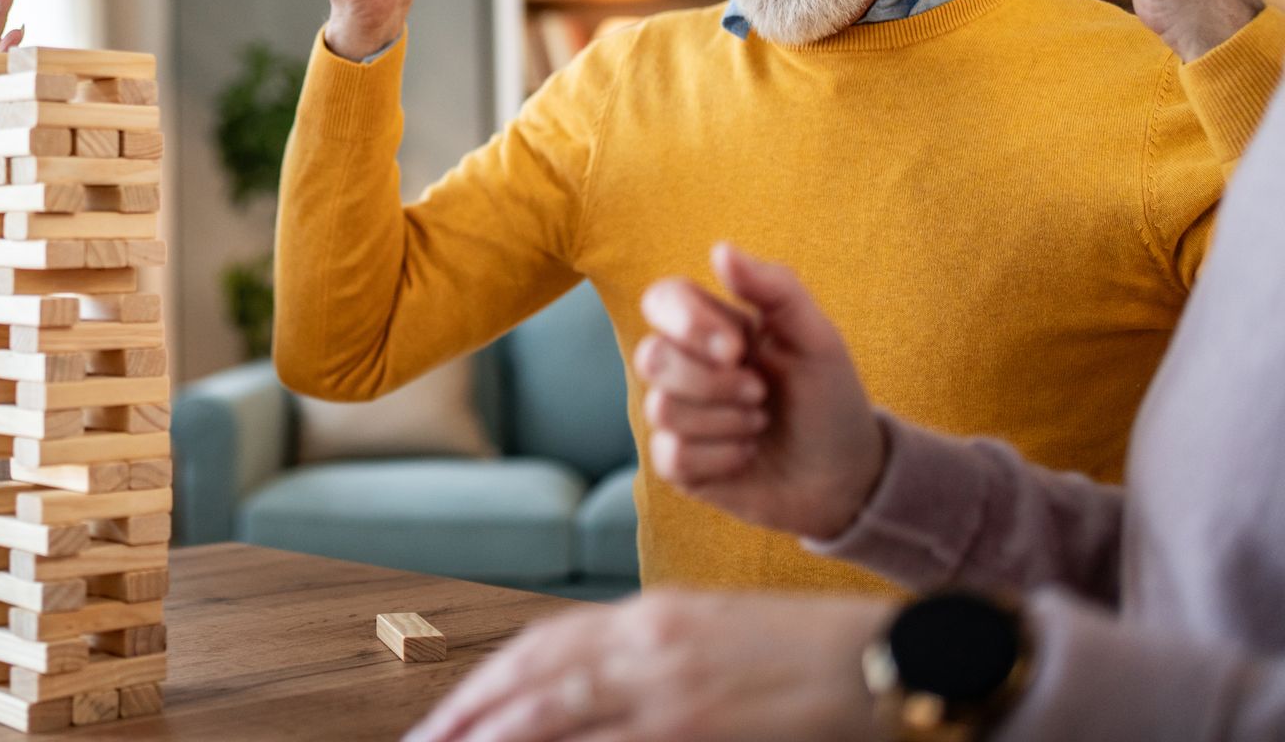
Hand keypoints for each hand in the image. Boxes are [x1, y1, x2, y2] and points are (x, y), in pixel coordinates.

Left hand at [406, 588, 891, 741]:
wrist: (894, 662)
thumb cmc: (814, 657)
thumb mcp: (720, 641)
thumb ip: (654, 662)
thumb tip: (594, 695)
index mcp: (654, 616)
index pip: (545, 644)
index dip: (489, 681)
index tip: (451, 714)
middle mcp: (649, 643)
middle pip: (532, 679)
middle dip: (469, 715)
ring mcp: (670, 689)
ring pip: (553, 716)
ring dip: (496, 738)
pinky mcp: (696, 727)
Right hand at [636, 243, 884, 540]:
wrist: (846, 474)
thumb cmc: (829, 398)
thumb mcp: (816, 337)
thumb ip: (774, 287)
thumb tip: (720, 248)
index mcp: (711, 327)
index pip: (660, 300)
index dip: (687, 322)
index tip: (737, 348)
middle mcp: (684, 366)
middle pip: (651, 357)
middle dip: (714, 382)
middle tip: (760, 393)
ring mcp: (677, 416)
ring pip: (661, 409)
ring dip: (727, 422)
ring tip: (759, 424)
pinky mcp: (676, 463)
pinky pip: (672, 456)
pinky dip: (723, 458)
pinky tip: (747, 456)